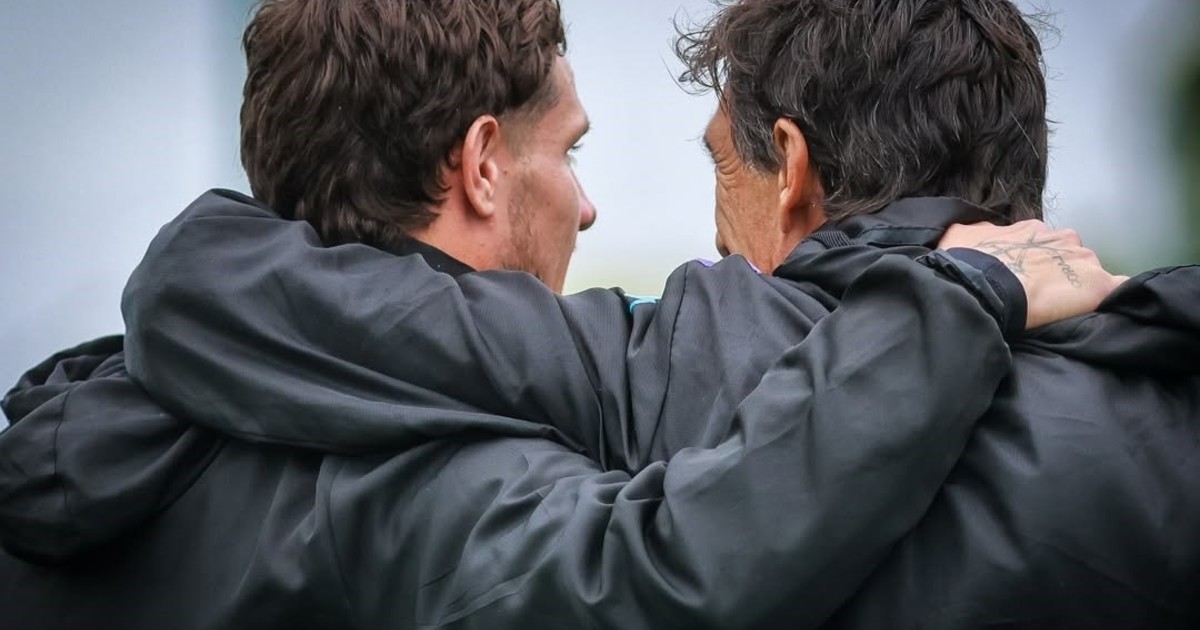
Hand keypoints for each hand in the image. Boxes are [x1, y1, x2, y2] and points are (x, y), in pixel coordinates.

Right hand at [939, 220, 1126, 328]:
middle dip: (1059, 273)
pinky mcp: (1098, 285)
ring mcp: (1083, 260)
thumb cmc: (966, 264)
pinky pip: (1118, 288)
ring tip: (1060, 310)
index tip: (1024, 279)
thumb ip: (973, 233)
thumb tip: (973, 234)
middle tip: (1040, 296)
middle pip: (1070, 256)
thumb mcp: (957, 236)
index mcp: (1031, 229)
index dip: (1034, 262)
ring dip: (1078, 288)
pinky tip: (1101, 309)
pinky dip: (1112, 297)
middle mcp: (1062, 238)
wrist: (980, 286)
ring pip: (1089, 273)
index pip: (1043, 244)